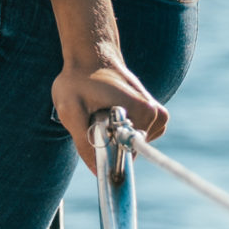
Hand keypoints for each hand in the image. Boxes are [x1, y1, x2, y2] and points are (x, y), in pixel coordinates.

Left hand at [51, 0, 168, 171]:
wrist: (91, 56)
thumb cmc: (78, 80)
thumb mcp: (70, 111)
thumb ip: (84, 142)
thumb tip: (98, 171)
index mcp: (142, 111)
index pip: (127, 153)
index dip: (105, 154)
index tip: (91, 136)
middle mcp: (155, 114)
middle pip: (129, 151)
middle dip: (108, 144)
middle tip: (91, 118)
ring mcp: (157, 115)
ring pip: (132, 146)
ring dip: (113, 138)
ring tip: (99, 113)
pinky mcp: (155, 116)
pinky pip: (137, 139)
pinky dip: (121, 133)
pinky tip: (111, 114)